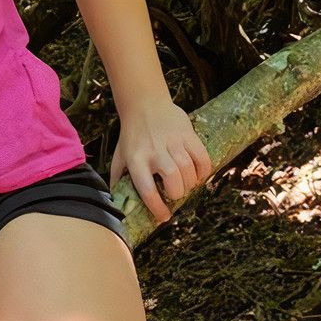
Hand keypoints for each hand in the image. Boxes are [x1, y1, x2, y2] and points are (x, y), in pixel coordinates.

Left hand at [112, 96, 212, 224]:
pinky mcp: (187, 134)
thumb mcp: (119, 156)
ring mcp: (172, 141)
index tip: (164, 217)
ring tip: (186, 185)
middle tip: (175, 194)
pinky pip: (202, 157)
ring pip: (188, 169)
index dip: (157, 208)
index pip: (147, 189)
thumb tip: (117, 204)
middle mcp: (154, 151)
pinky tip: (198, 174)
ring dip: (191, 183)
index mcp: (135, 160)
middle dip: (178, 193)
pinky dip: (203, 171)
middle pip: (173, 179)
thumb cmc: (132, 136)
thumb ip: (117, 179)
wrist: (144, 103)